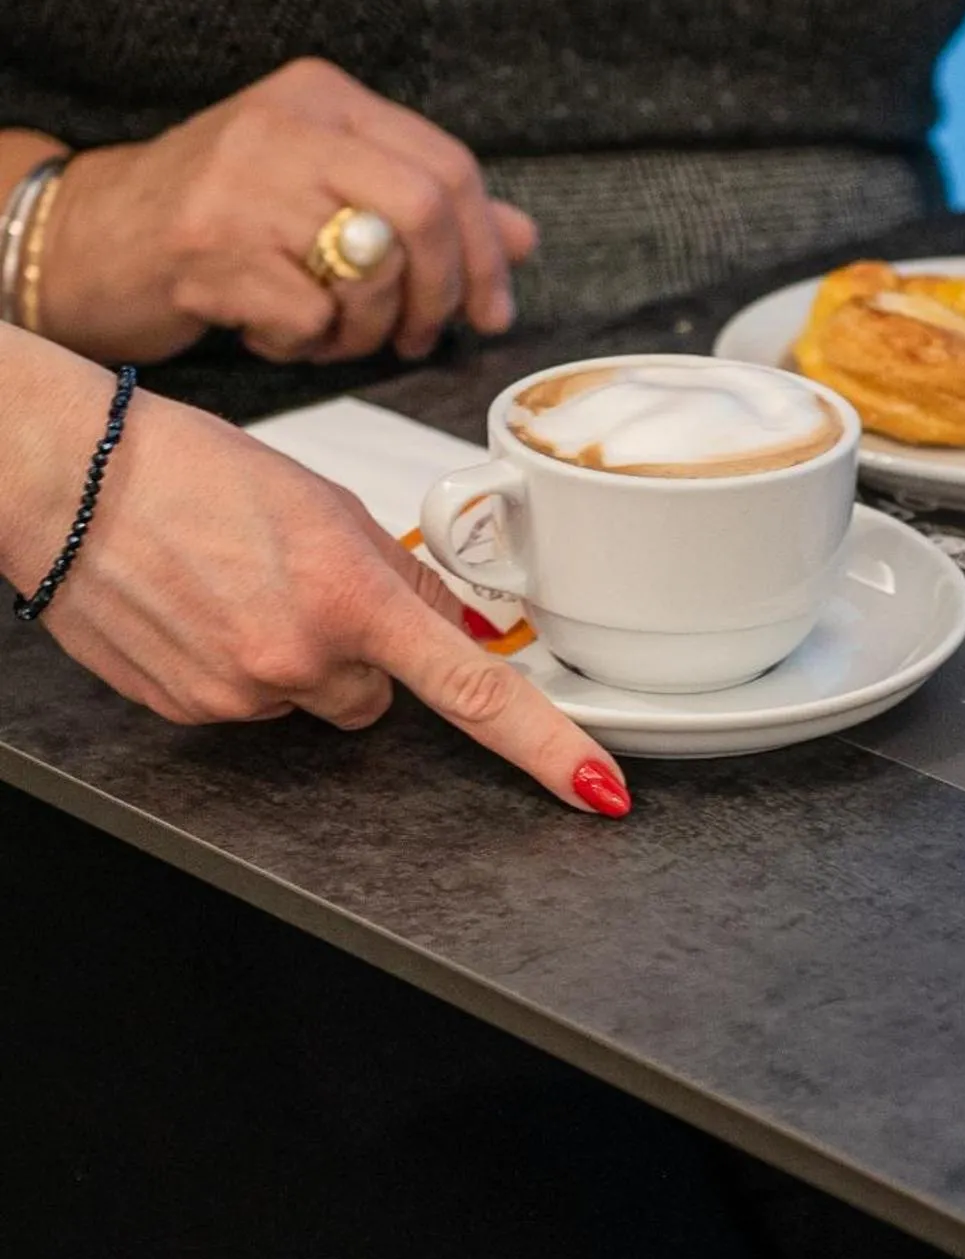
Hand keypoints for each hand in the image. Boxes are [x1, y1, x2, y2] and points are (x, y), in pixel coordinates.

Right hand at [2, 346, 627, 815]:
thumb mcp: (325, 503)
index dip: (547, 746)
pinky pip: (250, 706)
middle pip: (378, 697)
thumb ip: (398, 577)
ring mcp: (241, 696)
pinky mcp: (190, 715)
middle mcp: (300, 659)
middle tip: (300, 583)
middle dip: (358, 653)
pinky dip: (238, 667)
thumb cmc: (192, 470)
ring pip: (310, 701)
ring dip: (294, 658)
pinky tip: (202, 611)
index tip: (598, 787)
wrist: (72, 484)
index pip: (475, 692)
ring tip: (238, 586)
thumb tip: (454, 622)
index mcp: (352, 595)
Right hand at [40, 59, 536, 363]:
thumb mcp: (324, 185)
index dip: (486, 250)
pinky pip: (309, 319)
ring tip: (336, 334)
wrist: (89, 234)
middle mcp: (287, 126)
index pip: (447, 165)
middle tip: (423, 337)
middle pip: (423, 210)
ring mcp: (243, 186)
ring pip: (371, 271)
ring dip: (369, 329)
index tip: (492, 310)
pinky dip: (308, 347)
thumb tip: (522, 237)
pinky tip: (274, 333)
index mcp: (325, 96)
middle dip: (442, 292)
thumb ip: (423, 203)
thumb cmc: (220, 212)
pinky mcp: (208, 251)